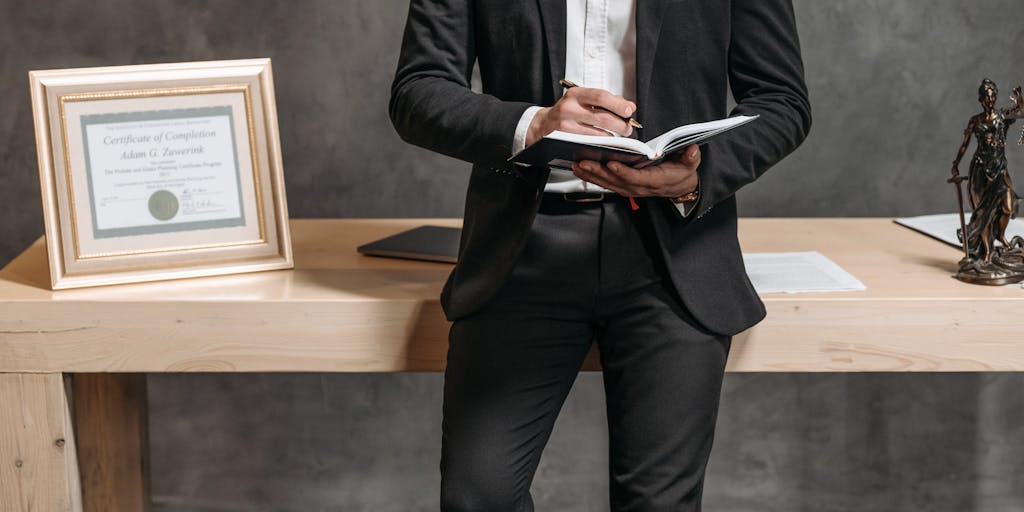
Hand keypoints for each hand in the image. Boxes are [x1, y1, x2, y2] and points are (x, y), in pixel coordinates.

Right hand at [526, 87, 636, 145]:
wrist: (543, 123)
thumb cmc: (567, 111)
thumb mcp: (582, 100)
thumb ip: (605, 101)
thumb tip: (627, 106)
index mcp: (576, 94)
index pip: (601, 97)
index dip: (618, 105)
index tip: (629, 110)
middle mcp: (569, 107)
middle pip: (602, 117)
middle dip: (620, 124)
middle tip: (628, 127)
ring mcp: (566, 124)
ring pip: (597, 132)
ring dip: (613, 135)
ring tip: (619, 134)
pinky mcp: (565, 138)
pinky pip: (589, 141)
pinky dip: (601, 141)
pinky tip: (606, 140)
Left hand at [572, 145, 700, 197]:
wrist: (680, 187)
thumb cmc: (682, 173)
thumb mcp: (690, 164)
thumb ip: (690, 157)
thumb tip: (691, 150)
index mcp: (655, 180)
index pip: (636, 178)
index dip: (623, 172)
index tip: (611, 163)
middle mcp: (640, 187)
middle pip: (616, 181)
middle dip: (598, 172)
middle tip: (583, 161)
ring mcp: (630, 188)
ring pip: (608, 183)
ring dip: (591, 174)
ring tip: (577, 165)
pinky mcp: (624, 187)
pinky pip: (607, 183)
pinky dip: (593, 177)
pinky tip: (581, 170)